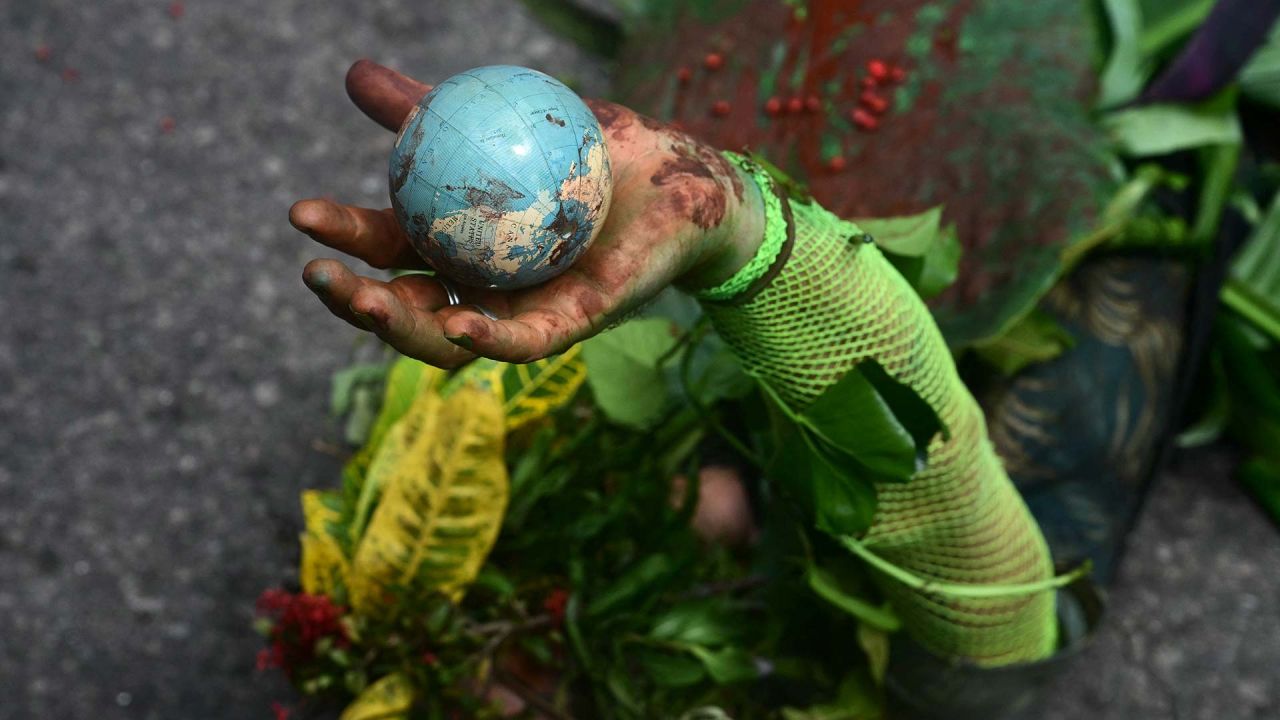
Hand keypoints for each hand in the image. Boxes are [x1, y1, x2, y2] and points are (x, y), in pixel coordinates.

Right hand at [291, 60, 762, 367]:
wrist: (680, 174)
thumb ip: (431, 108)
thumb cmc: (593, 146)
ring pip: (448, 340)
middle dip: (350, 300)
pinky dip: (488, 340)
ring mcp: (521, 310)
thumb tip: (355, 75)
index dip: (342, 237)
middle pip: (403, 308)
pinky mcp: (571, 326)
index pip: (387, 247)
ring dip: (401, 330)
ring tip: (366, 300)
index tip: (301, 212)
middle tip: (318, 270)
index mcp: (457, 241)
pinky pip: (523, 343)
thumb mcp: (504, 117)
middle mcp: (480, 284)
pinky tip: (459, 325)